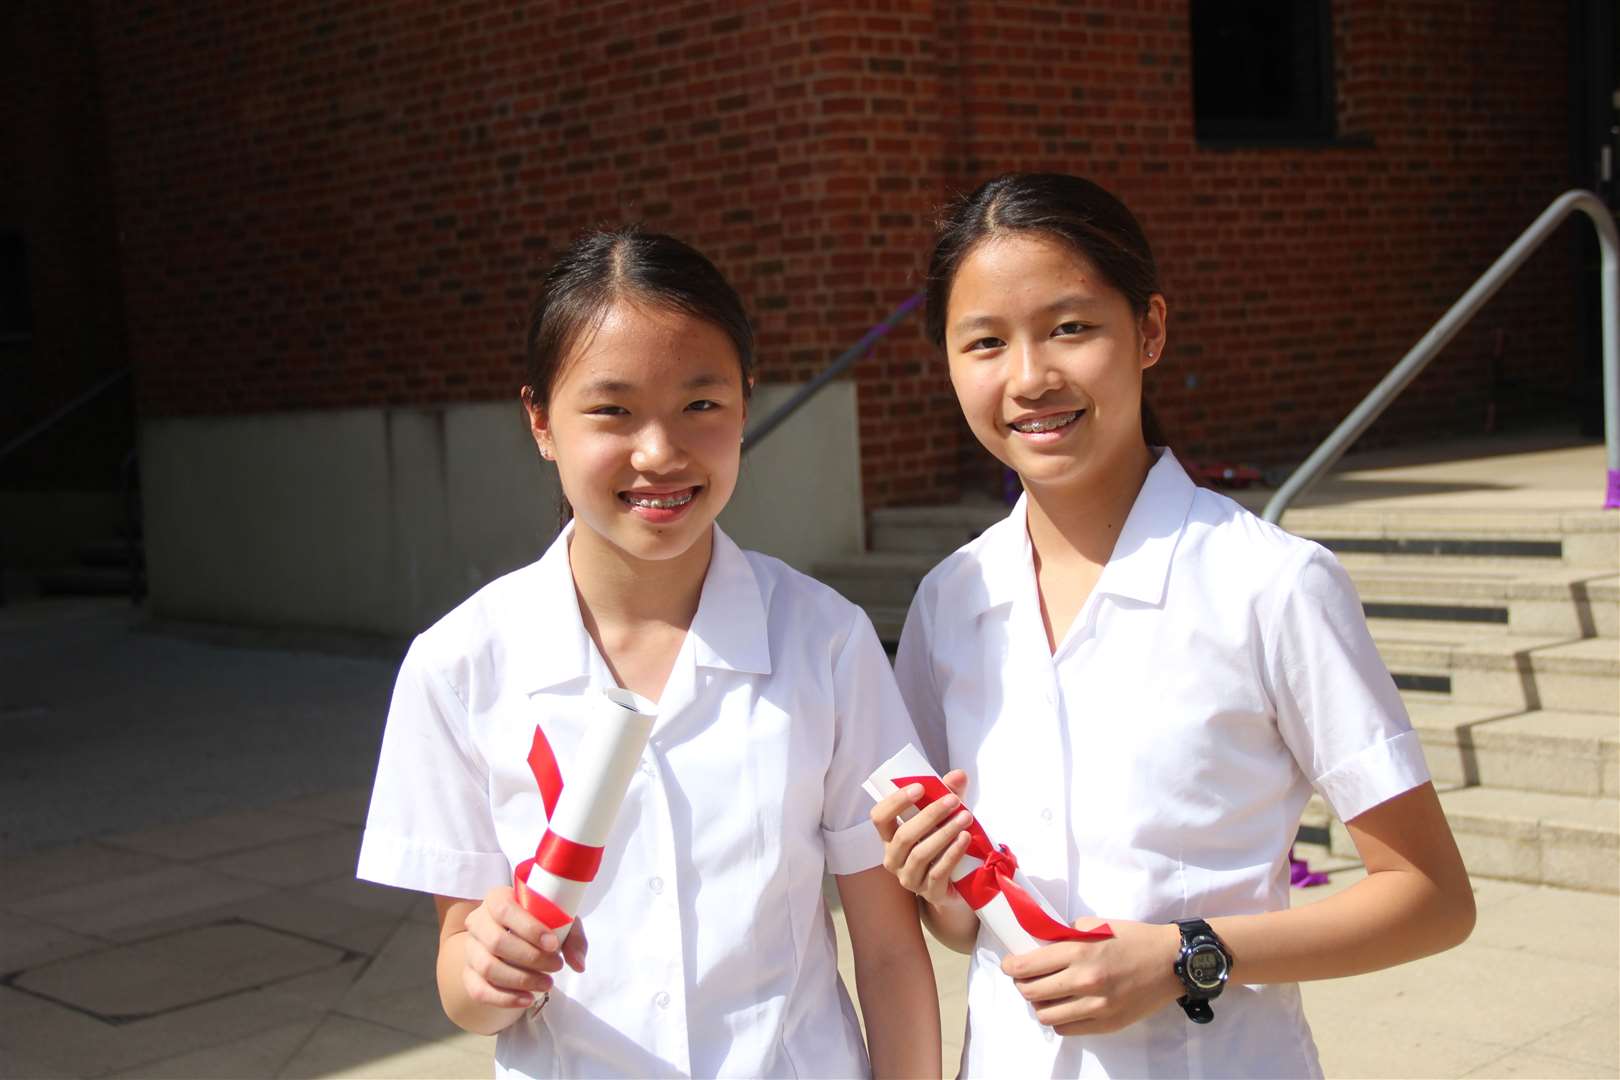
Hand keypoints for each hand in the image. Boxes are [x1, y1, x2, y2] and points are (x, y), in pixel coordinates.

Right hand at [459, 886, 588, 1008]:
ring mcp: (470, 950)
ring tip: (547, 984)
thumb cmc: (539, 924)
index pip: (505, 910)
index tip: (553, 944)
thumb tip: (578, 965)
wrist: (514, 939)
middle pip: (496, 942)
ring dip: (521, 980)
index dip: (529, 928)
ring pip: (488, 968)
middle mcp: (477, 922)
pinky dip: (505, 999)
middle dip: (531, 958)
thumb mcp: (559, 922)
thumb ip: (573, 938)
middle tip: (556, 967)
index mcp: (497, 899)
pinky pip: (479, 991)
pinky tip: (527, 999)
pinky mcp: (469, 975)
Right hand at [868, 768, 975, 907]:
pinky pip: (938, 872)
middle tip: (953, 800)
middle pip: (904, 836)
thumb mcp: (944, 818)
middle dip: (929, 815)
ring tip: (965, 817)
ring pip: (921, 854)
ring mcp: (909, 879)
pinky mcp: (929, 893)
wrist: (956, 886)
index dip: (895, 802)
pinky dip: (952, 853)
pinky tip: (965, 839)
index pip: (879, 818)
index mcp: (889, 838)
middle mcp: (893, 859)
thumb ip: (948, 795)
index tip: (919, 787)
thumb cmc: (943, 844)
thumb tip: (959, 774)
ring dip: (944, 832)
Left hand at [1002, 919, 1182, 1035]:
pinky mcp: (1107, 1024)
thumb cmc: (1135, 938)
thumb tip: (1043, 943)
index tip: (1010, 965)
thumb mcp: (1098, 926)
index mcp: (1079, 952)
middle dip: (1022, 984)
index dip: (1011, 967)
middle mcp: (1084, 981)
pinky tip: (1064, 1007)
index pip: (1028, 966)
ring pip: (1046, 1015)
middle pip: (1031, 992)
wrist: (1172, 962)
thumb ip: (1068, 935)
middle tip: (1025, 979)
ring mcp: (1096, 1006)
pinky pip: (1067, 1029)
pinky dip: (1059, 1020)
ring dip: (1039, 1005)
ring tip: (1044, 995)